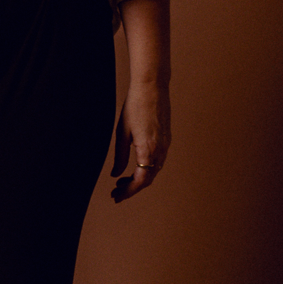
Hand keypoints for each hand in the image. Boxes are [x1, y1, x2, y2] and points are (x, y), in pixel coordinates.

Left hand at [110, 80, 169, 202]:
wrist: (152, 87)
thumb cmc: (134, 107)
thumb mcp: (122, 133)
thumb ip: (120, 157)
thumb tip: (115, 175)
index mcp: (148, 150)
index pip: (140, 181)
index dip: (129, 191)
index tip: (117, 196)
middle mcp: (160, 150)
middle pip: (148, 179)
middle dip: (132, 189)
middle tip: (116, 193)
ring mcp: (166, 145)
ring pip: (153, 172)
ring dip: (138, 180)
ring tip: (122, 182)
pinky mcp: (166, 139)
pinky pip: (157, 162)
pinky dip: (145, 169)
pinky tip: (134, 167)